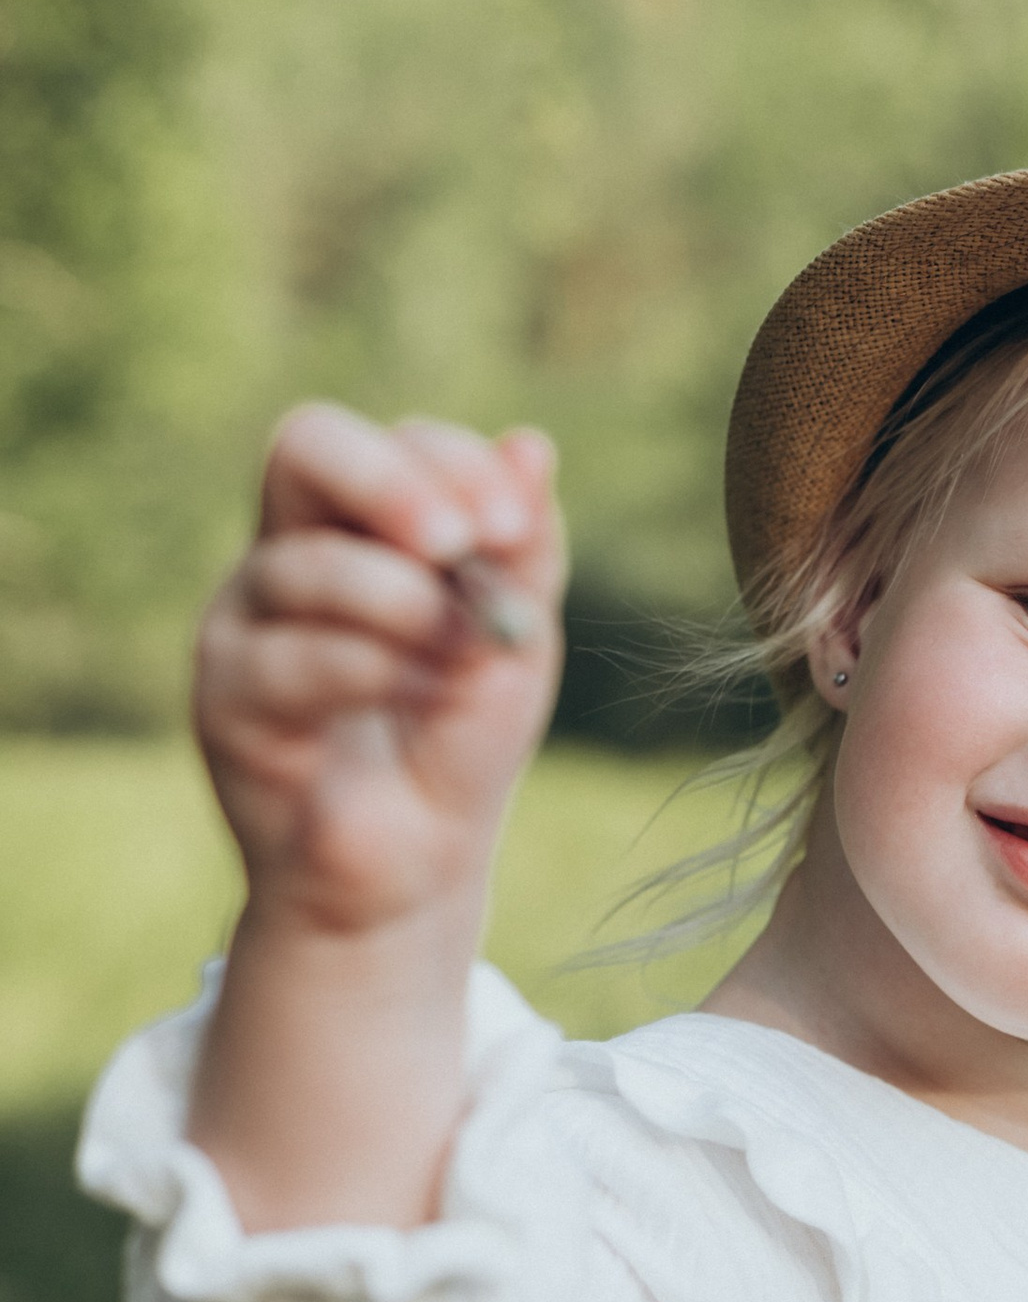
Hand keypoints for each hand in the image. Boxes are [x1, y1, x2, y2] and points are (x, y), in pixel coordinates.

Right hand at [196, 404, 563, 937]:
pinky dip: (373, 673)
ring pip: (306, 565)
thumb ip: (522, 547)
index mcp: (367, 524)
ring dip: (405, 608)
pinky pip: (289, 657)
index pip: (393, 442)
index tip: (512, 527)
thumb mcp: (514, 636)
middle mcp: (294, 551)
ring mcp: (248, 618)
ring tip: (461, 658)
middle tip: (456, 544)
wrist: (416, 859)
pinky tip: (423, 699)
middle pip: (305, 446)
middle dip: (391, 484)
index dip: (452, 464)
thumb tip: (531, 443)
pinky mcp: (223, 693)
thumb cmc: (459, 736)